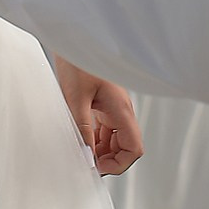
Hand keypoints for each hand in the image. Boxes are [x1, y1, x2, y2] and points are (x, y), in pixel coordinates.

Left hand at [55, 59, 143, 175]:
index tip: (97, 167)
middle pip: (125, 147)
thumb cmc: (78, 63)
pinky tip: (80, 139)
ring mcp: (114, 108)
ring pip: (115, 140)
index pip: (133, 149)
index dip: (119, 164)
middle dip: (109, 160)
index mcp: (121, 110)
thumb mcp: (75, 99)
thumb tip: (87, 155)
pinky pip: (105, 129)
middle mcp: (121, 111)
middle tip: (86, 162)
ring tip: (81, 152)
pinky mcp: (104, 104)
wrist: (74, 41)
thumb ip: (82, 128)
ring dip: (101, 151)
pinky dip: (95, 139)